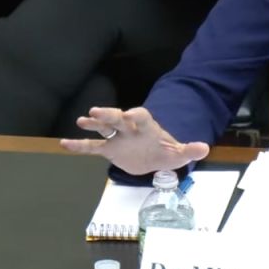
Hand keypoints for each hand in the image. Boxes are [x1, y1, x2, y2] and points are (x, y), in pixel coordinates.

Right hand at [60, 106, 209, 175]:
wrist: (154, 156)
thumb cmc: (165, 151)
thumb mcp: (179, 154)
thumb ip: (189, 150)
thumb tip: (205, 148)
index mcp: (146, 126)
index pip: (140, 116)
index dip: (135, 115)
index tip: (129, 114)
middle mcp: (129, 128)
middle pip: (118, 118)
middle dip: (109, 115)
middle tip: (96, 112)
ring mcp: (117, 138)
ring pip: (104, 128)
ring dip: (94, 124)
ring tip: (81, 121)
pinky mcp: (109, 149)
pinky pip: (92, 147)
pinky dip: (79, 146)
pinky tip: (63, 143)